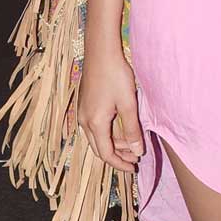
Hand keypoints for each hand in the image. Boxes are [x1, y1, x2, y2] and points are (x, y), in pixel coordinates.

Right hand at [78, 45, 143, 172]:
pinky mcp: (84, 104)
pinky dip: (108, 133)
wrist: (101, 52)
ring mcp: (82, 112)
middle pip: (99, 148)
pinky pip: (94, 126)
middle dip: (117, 156)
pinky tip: (120, 128)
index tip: (134, 168)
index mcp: (95, 123)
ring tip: (131, 143)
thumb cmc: (116, 76)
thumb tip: (137, 152)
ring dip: (113, 144)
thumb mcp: (128, 104)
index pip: (106, 154)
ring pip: (96, 137)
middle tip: (135, 158)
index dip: (120, 164)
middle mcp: (84, 121)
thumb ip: (132, 130)